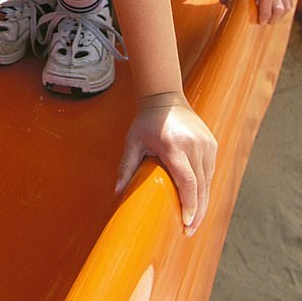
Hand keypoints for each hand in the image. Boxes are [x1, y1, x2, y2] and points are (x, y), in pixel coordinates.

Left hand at [115, 93, 216, 235]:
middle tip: (189, 232)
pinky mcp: (211, 144)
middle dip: (197, 212)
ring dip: (203, 202)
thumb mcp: (133, 142)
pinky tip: (198, 200)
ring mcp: (206, 144)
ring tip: (194, 221)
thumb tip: (117, 192)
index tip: (186, 224)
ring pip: (208, 182)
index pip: (188, 182)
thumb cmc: (146, 121)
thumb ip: (126, 166)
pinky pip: (210, 171)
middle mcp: (194, 145)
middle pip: (201, 187)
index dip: (189, 206)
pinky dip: (205, 187)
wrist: (164, 97)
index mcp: (174, 145)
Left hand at [215, 0, 292, 23]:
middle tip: (263, 22)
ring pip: (286, 4)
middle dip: (272, 19)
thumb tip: (227, 5)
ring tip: (269, 16)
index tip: (259, 21)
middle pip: (279, 5)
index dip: (265, 13)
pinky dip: (284, 7)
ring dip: (279, 15)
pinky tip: (275, 9)